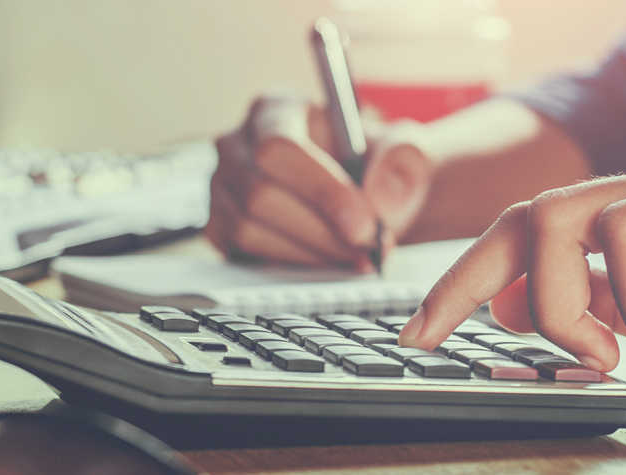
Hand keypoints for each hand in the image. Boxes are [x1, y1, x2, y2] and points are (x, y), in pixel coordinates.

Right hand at [207, 93, 434, 267]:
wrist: (364, 194)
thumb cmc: (376, 163)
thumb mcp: (405, 149)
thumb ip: (406, 160)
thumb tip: (381, 196)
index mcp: (275, 110)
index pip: (278, 148)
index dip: (321, 191)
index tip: (365, 224)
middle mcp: (237, 144)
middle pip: (261, 194)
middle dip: (322, 231)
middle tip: (370, 248)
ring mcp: (222, 187)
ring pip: (251, 228)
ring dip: (312, 252)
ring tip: (357, 255)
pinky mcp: (219, 225)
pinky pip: (244, 252)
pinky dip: (293, 264)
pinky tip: (330, 259)